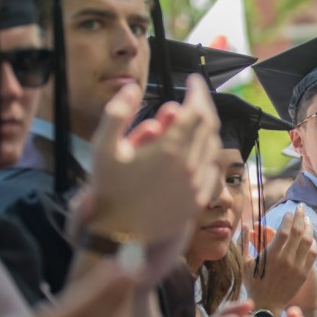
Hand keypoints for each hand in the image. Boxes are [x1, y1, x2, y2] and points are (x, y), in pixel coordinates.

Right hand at [87, 75, 221, 243]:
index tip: (193, 80)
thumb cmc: (109, 190)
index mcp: (170, 149)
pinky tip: (199, 149)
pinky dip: (209, 153)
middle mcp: (190, 166)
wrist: (120, 235)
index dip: (197, 91)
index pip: (196, 110)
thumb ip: (117, 112)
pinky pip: (212, 170)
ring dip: (207, 128)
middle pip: (209, 126)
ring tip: (195, 119)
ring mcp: (197, 184)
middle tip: (195, 95)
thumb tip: (131, 87)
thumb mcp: (103, 147)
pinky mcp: (198, 200)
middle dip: (204, 105)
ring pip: (213, 147)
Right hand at [243, 205, 316, 314]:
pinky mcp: (304, 274)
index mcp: (271, 256)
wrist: (267, 305)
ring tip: (308, 219)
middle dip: (300, 217)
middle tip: (301, 208)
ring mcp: (297, 267)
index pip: (284, 231)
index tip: (289, 212)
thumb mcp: (246, 263)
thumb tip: (246, 224)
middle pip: (298, 232)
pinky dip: (313, 243)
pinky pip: (312, 254)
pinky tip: (311, 237)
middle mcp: (286, 260)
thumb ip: (245, 242)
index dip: (288, 219)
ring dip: (309, 228)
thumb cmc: (253, 283)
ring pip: (308, 242)